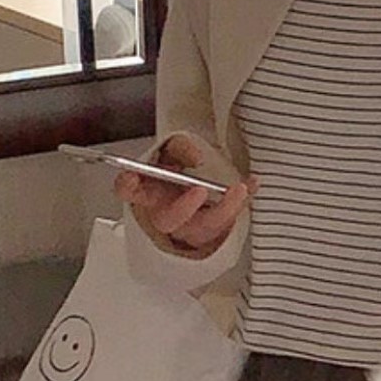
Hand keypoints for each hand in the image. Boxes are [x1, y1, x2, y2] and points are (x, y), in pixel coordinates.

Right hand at [114, 135, 257, 255]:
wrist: (191, 193)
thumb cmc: (175, 177)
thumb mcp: (173, 152)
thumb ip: (179, 148)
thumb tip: (195, 156)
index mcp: (148, 194)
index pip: (128, 191)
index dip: (127, 186)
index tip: (131, 177)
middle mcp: (166, 214)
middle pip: (169, 219)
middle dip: (184, 207)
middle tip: (199, 190)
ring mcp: (190, 228)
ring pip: (204, 229)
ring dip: (223, 210)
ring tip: (238, 189)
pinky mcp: (213, 232)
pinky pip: (231, 223)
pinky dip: (244, 203)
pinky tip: (253, 185)